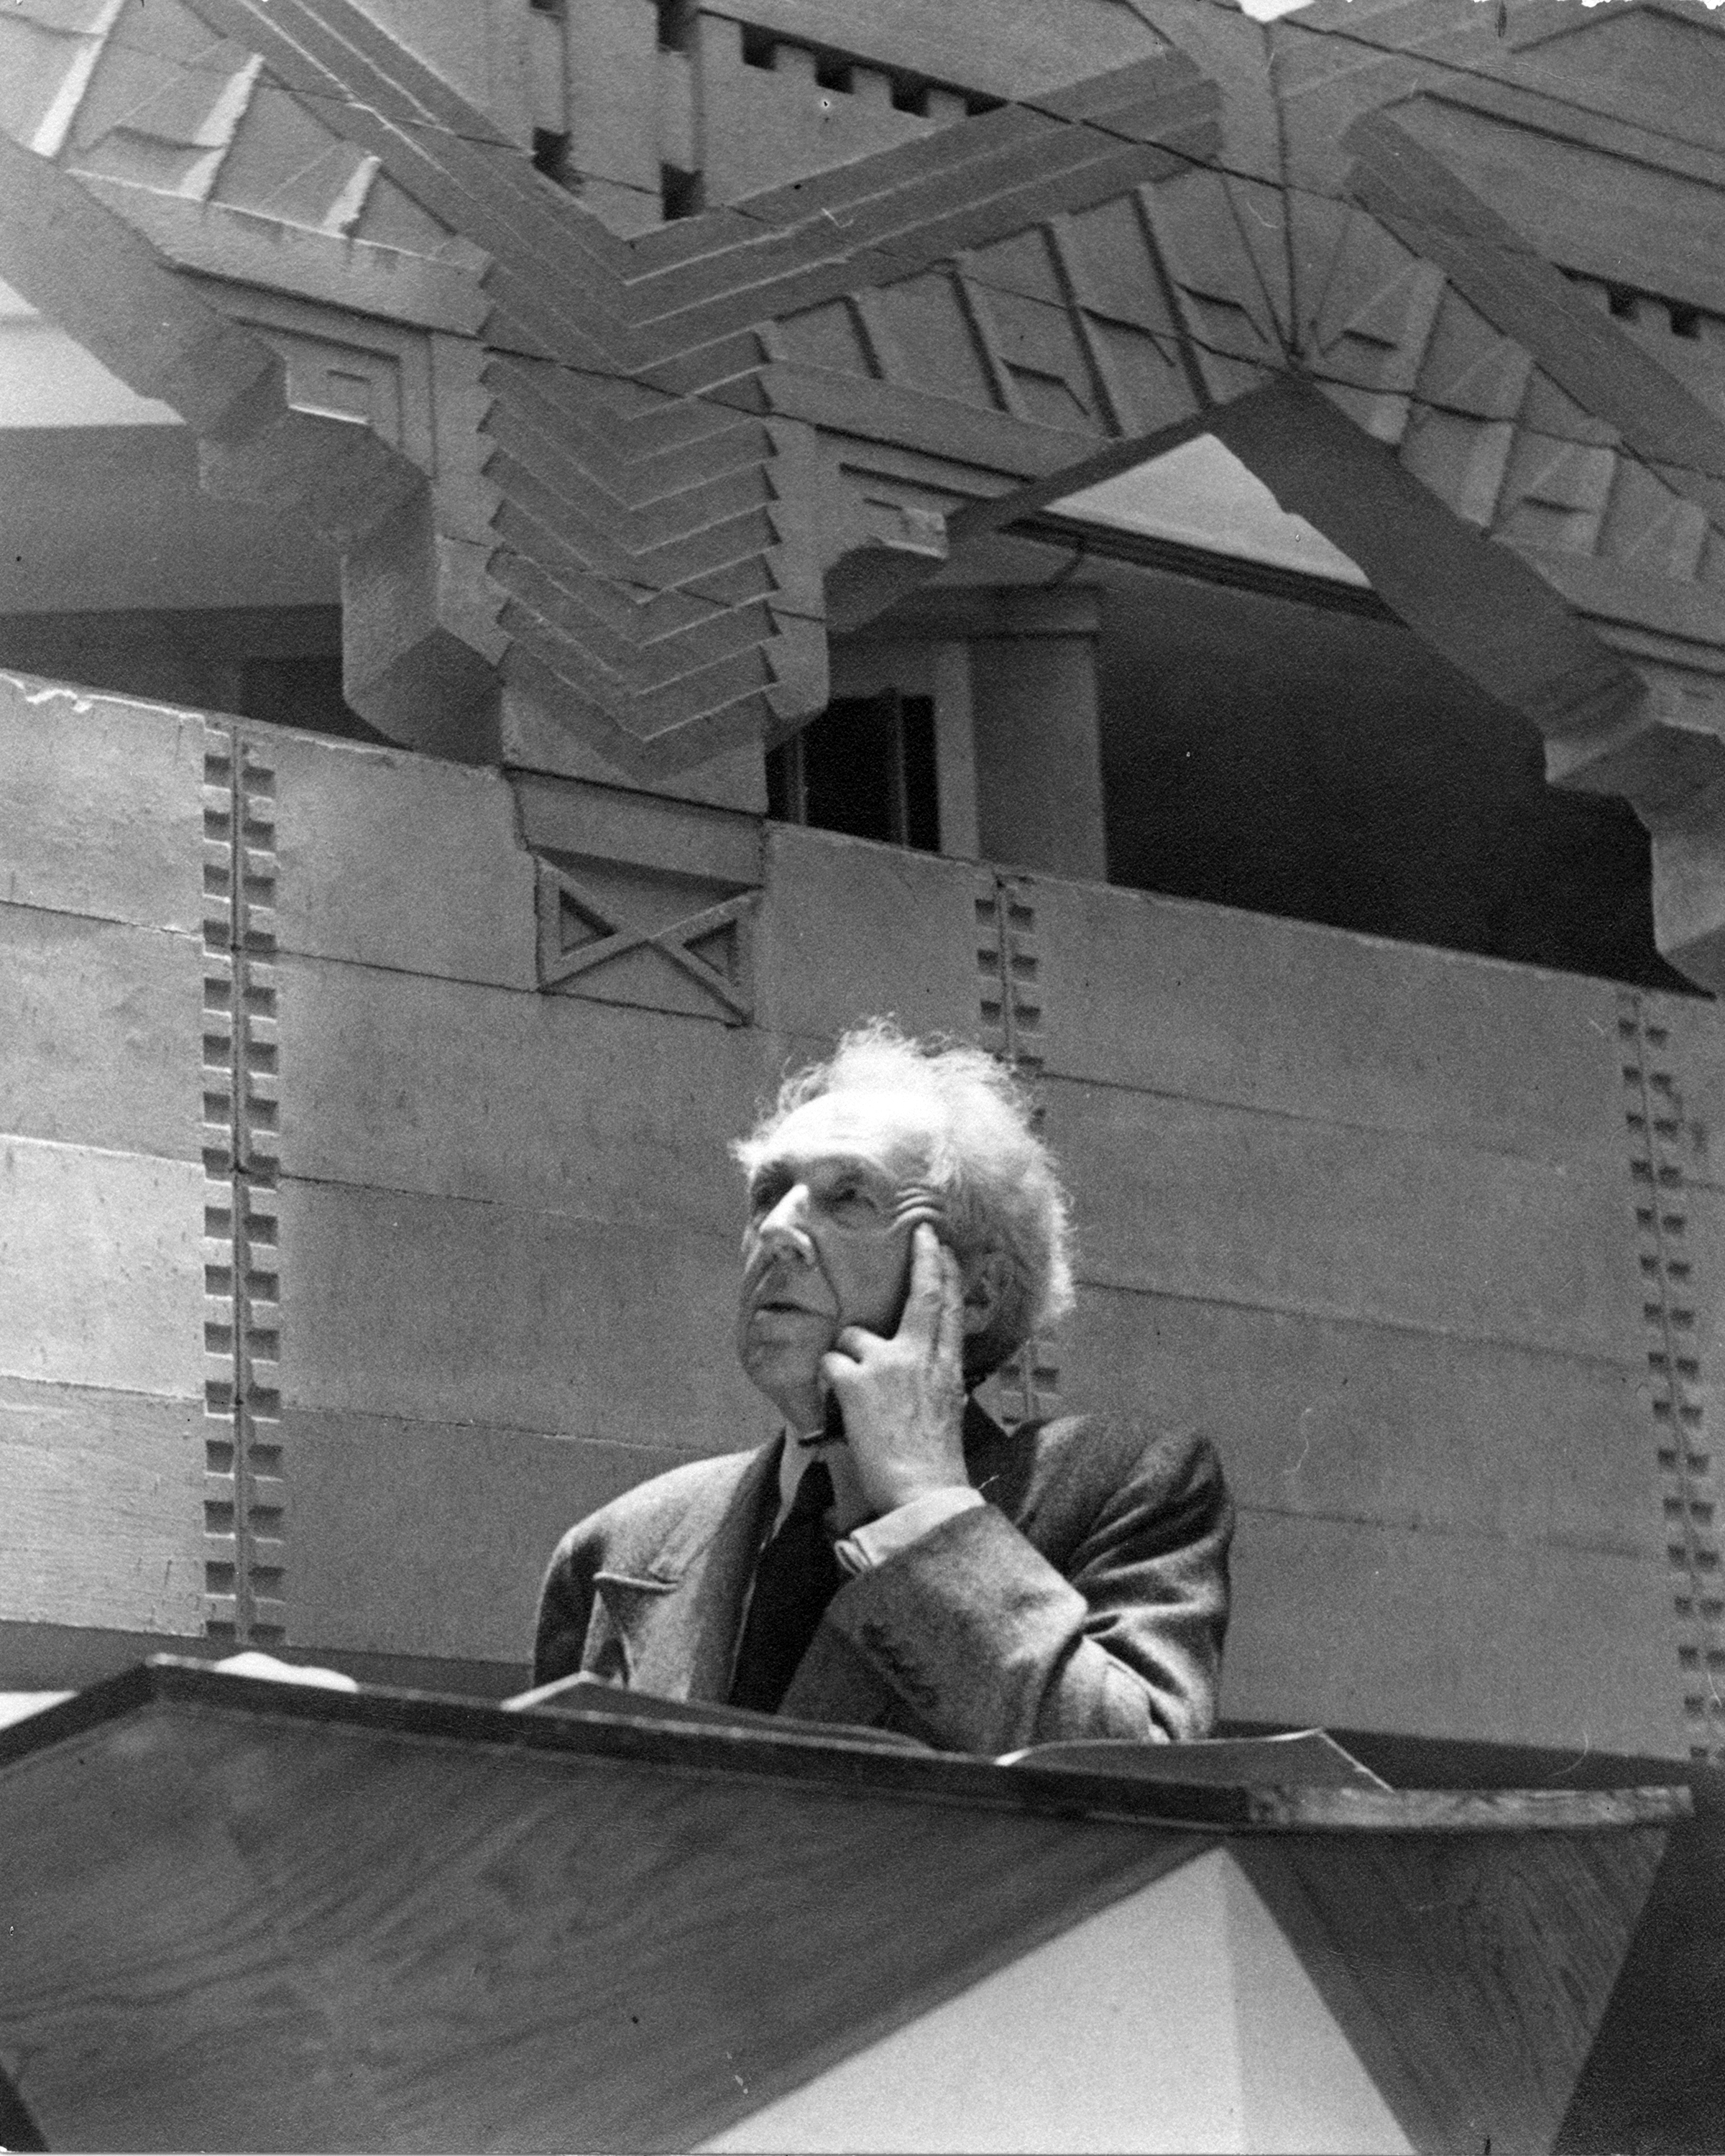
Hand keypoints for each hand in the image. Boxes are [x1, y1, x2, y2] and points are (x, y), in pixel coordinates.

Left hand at [820, 1223, 970, 1516]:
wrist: (921, 1490)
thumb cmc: (932, 1460)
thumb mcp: (946, 1407)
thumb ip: (933, 1375)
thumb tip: (922, 1360)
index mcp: (946, 1367)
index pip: (949, 1310)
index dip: (946, 1275)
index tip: (944, 1249)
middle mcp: (921, 1356)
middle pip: (923, 1296)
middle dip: (925, 1260)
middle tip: (923, 1234)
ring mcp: (889, 1364)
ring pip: (854, 1335)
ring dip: (848, 1357)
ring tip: (858, 1394)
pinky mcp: (858, 1380)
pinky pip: (831, 1361)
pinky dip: (830, 1380)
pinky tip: (840, 1404)